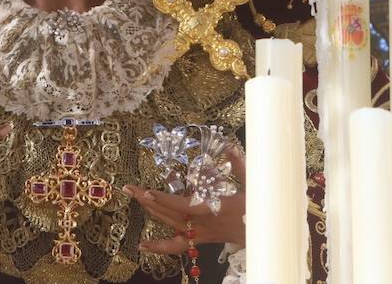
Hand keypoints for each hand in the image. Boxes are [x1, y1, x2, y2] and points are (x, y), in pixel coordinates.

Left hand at [126, 147, 246, 254]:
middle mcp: (204, 222)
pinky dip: (159, 246)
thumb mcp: (253, 184)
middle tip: (129, 188)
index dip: (165, 200)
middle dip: (148, 200)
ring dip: (150, 210)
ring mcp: (200, 233)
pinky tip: (142, 245)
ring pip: (170, 224)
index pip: (185, 205)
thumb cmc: (258, 209)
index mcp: (215, 208)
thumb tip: (229, 145)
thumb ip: (239, 164)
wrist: (263, 236)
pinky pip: (177, 246)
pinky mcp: (200, 239)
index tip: (148, 192)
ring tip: (133, 195)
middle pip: (170, 213)